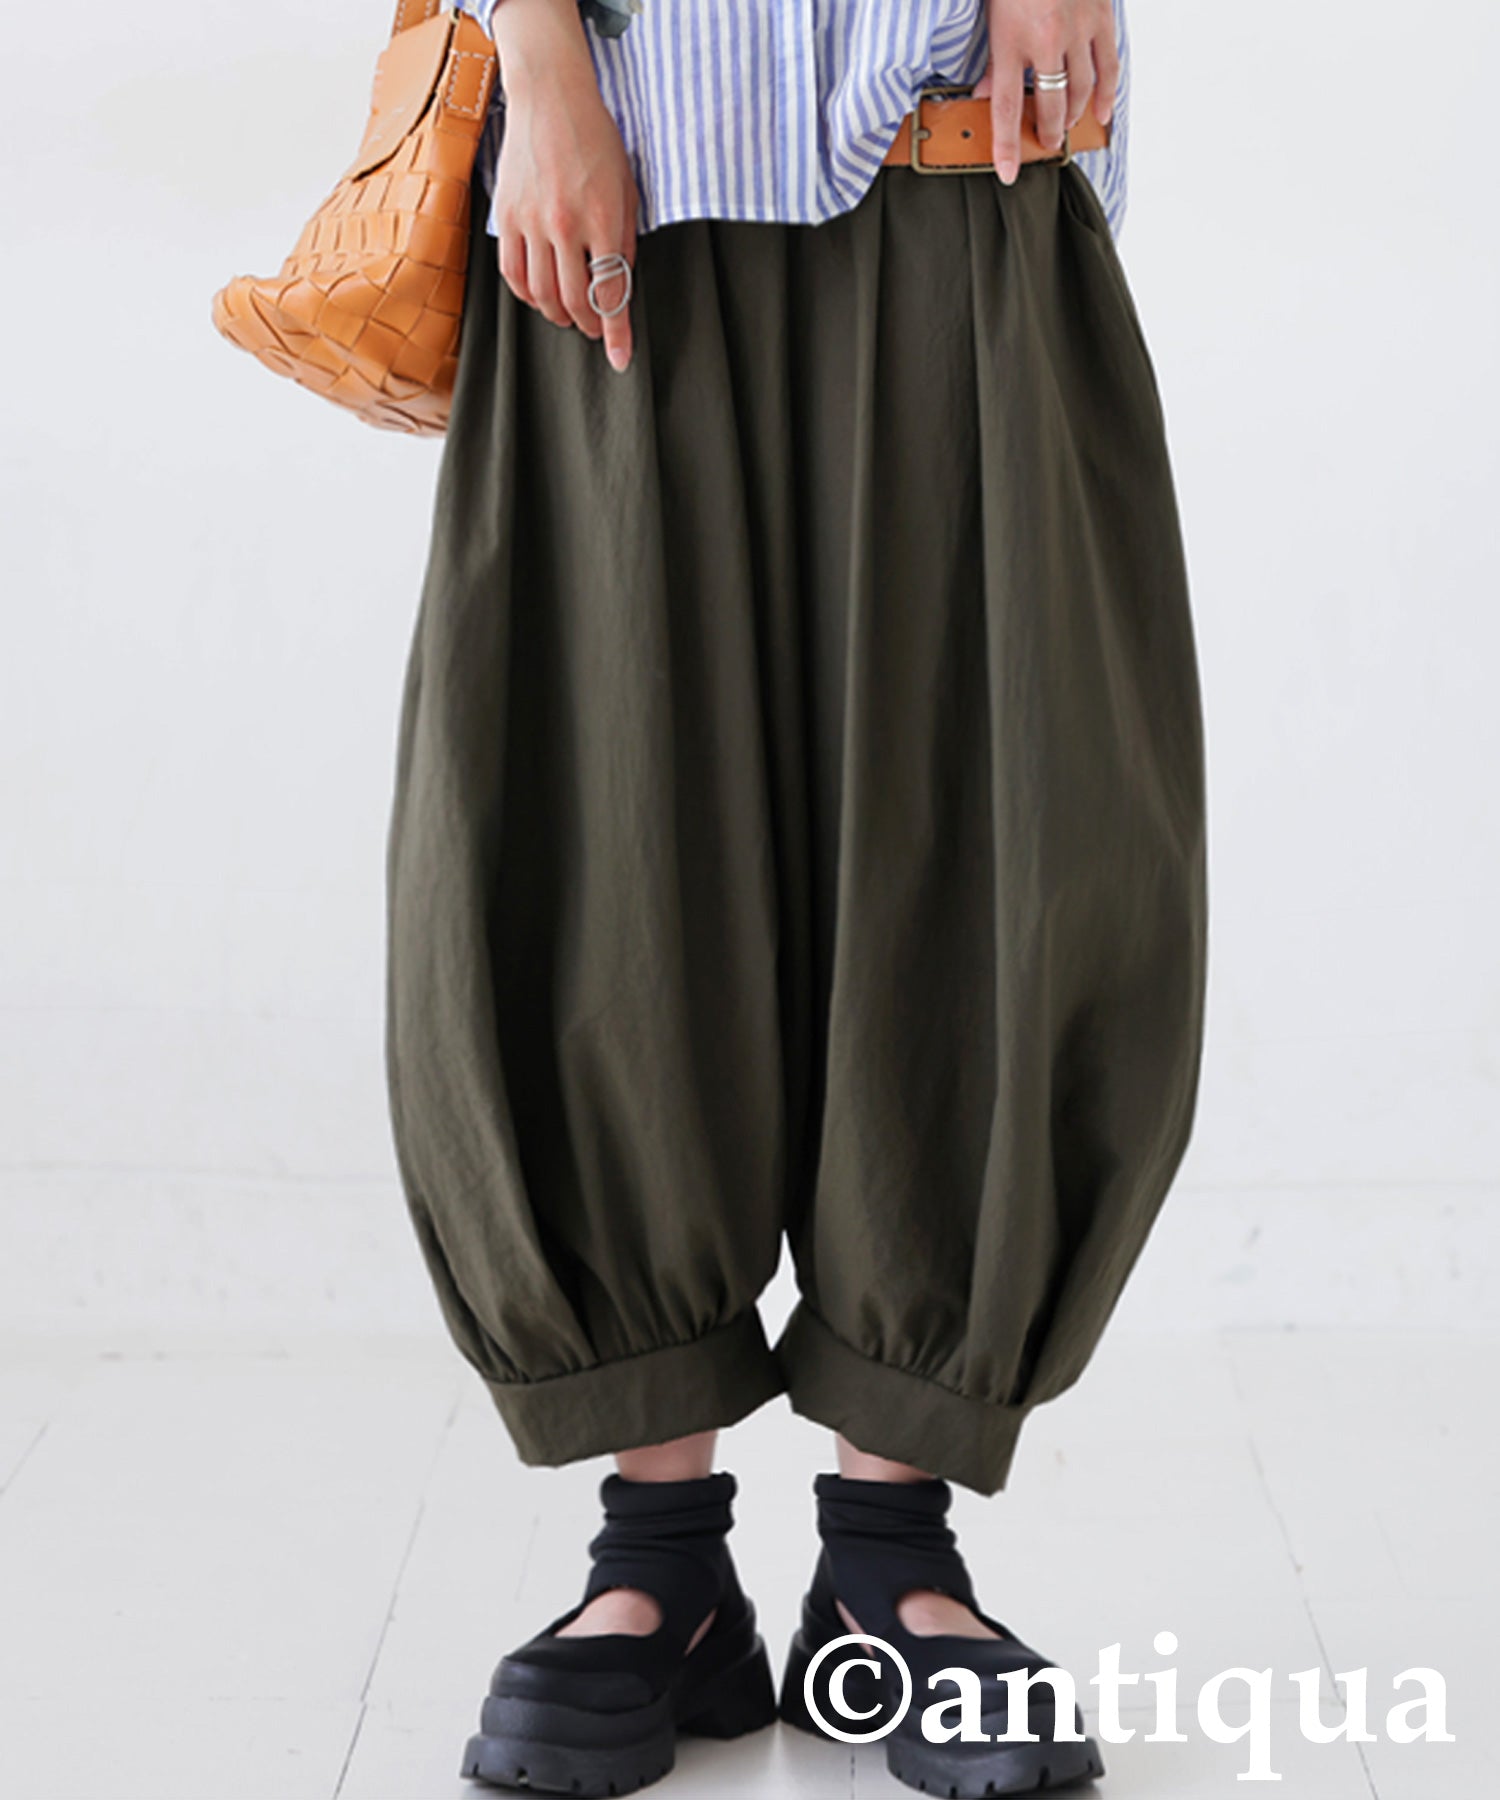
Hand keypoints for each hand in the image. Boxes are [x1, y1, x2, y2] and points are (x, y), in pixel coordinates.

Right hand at [489, 0, 639, 370]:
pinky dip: (527, 295)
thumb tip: (619, 286)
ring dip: (558, 314)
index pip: (610, 293)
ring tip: (568, 314)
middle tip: (594, 328)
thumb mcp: (627, 189)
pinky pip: (513, 274)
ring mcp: (532, 222)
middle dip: (588, 325)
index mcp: (604, 219)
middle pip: (575, 302)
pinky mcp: (506, 216)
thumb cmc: (595, 141)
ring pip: (542, 295)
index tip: (621, 359)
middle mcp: (566, 225)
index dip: (617, 333)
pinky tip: (539, 294)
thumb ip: (625, 240)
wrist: (551, 98)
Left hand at [972, 0, 1118, 185]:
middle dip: (1048, 133)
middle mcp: (1047, 38)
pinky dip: (1106, 93)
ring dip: (1074, 115)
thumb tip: (986, 96)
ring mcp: (1078, 28)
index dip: (1006, 146)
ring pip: (1082, 90)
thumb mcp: (992, 11)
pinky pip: (1109, 65)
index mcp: (1012, 38)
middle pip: (1051, 105)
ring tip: (1066, 128)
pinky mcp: (1101, 16)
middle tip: (1045, 146)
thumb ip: (993, 58)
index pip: (1007, 107)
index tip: (1008, 173)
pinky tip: (1101, 112)